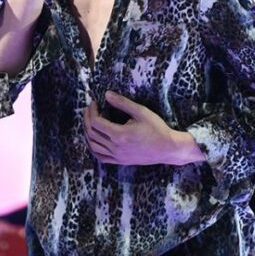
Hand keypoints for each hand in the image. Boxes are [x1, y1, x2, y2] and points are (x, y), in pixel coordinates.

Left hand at [83, 91, 204, 165]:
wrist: (168, 148)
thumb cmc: (156, 128)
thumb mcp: (141, 112)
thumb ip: (123, 103)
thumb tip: (107, 94)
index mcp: (119, 135)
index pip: (96, 123)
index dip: (92, 111)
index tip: (94, 103)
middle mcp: (116, 148)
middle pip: (92, 133)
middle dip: (87, 119)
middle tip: (89, 109)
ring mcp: (117, 156)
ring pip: (93, 146)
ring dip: (88, 133)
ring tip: (90, 122)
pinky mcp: (120, 161)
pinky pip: (100, 157)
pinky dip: (93, 148)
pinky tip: (94, 139)